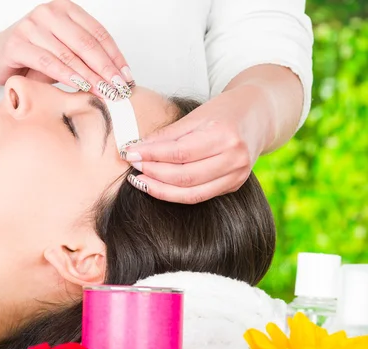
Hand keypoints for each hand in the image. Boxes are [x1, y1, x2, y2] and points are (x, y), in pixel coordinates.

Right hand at [0, 0, 132, 98]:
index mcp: (65, 9)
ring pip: (69, 54)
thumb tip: (116, 81)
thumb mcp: (61, 55)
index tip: (127, 77)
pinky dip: (67, 76)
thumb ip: (84, 59)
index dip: (115, 56)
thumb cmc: (30, 58)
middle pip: (87, 43)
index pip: (98, 33)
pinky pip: (48, 62)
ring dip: (90, 76)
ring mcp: (32, 25)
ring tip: (105, 92)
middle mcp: (49, 12)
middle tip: (119, 88)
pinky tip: (81, 87)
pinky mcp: (17, 43)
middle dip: (106, 68)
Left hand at [124, 86, 271, 203]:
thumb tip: (137, 148)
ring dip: (161, 189)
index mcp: (225, 135)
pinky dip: (175, 194)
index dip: (151, 155)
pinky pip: (199, 196)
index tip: (130, 153)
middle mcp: (234, 158)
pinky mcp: (234, 186)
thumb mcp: (197, 115)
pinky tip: (158, 186)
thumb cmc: (225, 110)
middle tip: (133, 167)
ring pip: (191, 193)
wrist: (259, 114)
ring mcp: (237, 175)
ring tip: (140, 180)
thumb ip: (168, 134)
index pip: (179, 152)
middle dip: (153, 174)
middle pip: (184, 176)